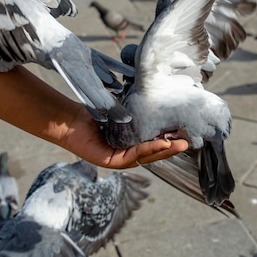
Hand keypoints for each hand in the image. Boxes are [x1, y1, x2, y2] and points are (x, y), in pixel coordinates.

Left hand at [62, 105, 187, 168]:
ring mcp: (119, 160)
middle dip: (171, 149)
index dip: (168, 140)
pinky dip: (147, 150)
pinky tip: (159, 144)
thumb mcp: (120, 110)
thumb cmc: (93, 113)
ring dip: (163, 151)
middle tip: (188, 142)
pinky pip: (132, 156)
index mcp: (130, 143)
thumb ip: (135, 109)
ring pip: (146, 157)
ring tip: (178, 145)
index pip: (153, 144)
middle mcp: (126, 154)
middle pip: (153, 154)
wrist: (69, 119)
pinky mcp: (111, 162)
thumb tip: (155, 95)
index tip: (183, 132)